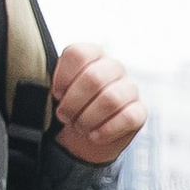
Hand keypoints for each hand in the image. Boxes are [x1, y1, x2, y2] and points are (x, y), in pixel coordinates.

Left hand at [51, 41, 146, 166]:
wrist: (86, 136)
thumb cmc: (72, 108)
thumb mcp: (60, 91)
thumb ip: (56, 82)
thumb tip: (49, 91)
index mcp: (93, 55)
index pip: (78, 54)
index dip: (63, 77)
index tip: (56, 94)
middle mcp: (114, 67)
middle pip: (94, 78)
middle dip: (74, 103)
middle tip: (65, 116)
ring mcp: (130, 88)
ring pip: (110, 99)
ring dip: (88, 118)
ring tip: (80, 126)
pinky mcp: (140, 111)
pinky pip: (127, 118)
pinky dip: (106, 130)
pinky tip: (94, 135)